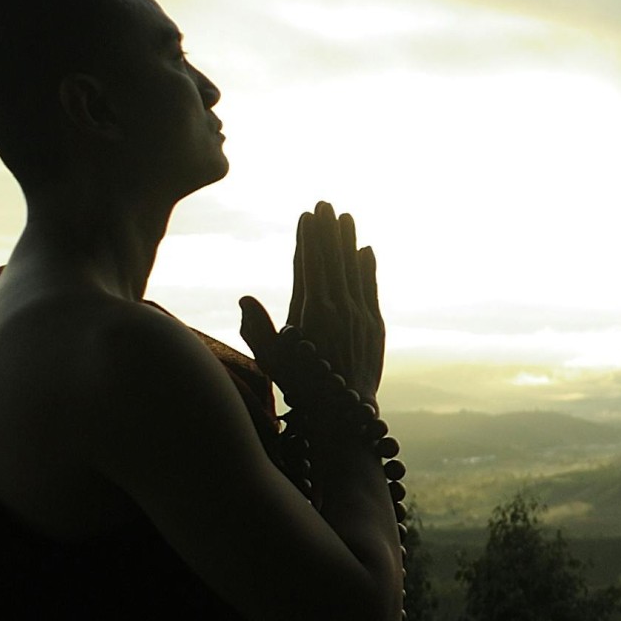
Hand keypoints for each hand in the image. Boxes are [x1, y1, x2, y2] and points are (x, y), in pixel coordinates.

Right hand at [240, 200, 385, 403]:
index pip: (310, 265)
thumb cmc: (301, 389)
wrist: (345, 416)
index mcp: (312, 313)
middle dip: (329, 231)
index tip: (307, 217)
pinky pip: (370, 288)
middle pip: (333, 260)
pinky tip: (366, 250)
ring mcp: (360, 316)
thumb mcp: (272, 360)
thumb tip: (245, 298)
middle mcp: (339, 309)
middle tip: (326, 204)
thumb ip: (256, 329)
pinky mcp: (374, 327)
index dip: (309, 239)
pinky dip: (368, 268)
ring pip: (354, 269)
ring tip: (346, 217)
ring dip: (349, 242)